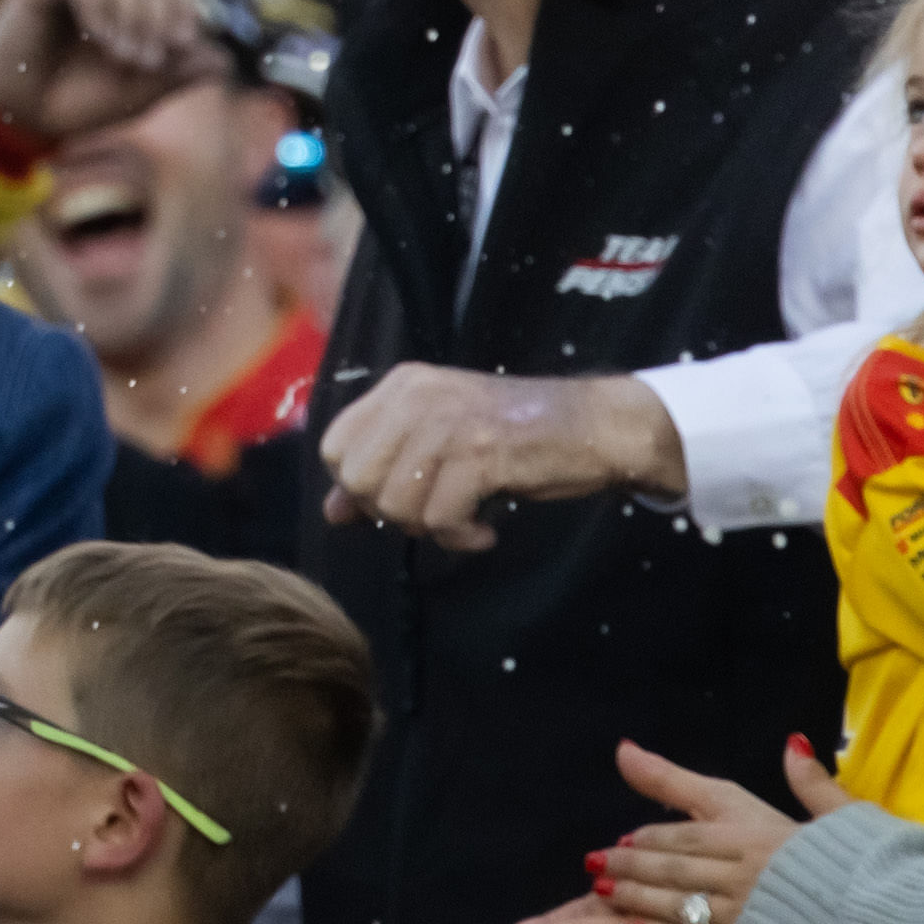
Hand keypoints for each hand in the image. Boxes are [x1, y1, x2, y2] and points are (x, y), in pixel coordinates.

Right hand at [0, 0, 227, 146]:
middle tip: (153, 59)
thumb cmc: (79, 103)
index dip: (185, 8)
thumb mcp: (139, 94)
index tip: (187, 42)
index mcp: (131, 9)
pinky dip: (100, 9)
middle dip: (159, 18)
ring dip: (131, 17)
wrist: (21, 117)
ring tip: (126, 58)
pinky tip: (101, 40)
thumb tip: (223, 58)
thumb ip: (179, 76)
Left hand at [316, 365, 680, 548]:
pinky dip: (461, 537)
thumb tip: (332, 513)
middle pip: (358, 479)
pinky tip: (486, 529)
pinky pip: (440, 519)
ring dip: (431, 529)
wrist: (591, 426)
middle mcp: (417, 397)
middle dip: (391, 512)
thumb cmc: (513, 436)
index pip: (334, 446)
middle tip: (436, 512)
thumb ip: (383, 472)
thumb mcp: (438, 444)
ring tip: (465, 519)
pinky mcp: (480, 453)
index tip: (402, 496)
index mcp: (402, 386)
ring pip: (396, 504)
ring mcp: (448, 422)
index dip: (358, 486)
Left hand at [592, 737, 840, 923]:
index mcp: (762, 837)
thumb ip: (812, 783)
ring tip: (603, 895)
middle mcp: (744, 873)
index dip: (655, 835)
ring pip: (674, 901)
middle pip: (673, 863)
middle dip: (631, 864)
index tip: (624, 837)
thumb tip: (794, 742)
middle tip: (594, 865)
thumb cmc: (874, 873)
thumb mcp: (847, 817)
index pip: (693, 831)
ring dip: (634, 897)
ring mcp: (743, 916)